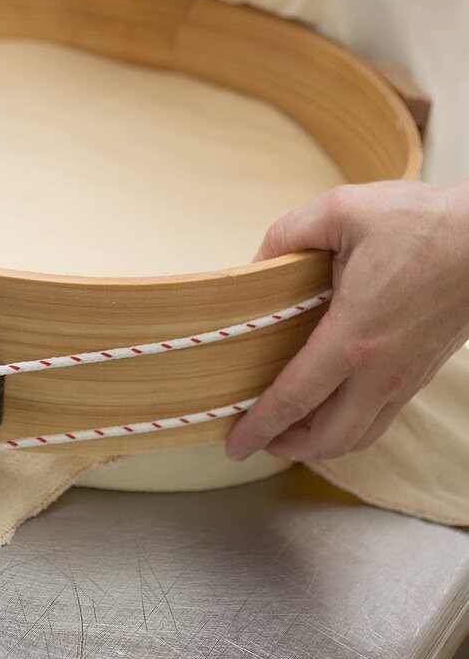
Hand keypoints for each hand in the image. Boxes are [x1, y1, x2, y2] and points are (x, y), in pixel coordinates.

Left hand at [226, 180, 468, 461]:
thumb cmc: (424, 221)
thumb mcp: (342, 211)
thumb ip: (288, 235)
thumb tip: (256, 262)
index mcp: (353, 338)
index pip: (294, 400)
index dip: (258, 427)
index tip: (234, 445)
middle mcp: (382, 370)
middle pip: (328, 439)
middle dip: (286, 447)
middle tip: (257, 438)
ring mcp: (407, 376)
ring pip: (360, 436)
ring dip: (320, 443)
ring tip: (291, 429)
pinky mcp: (424, 370)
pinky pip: (383, 417)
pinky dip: (351, 425)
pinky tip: (335, 403)